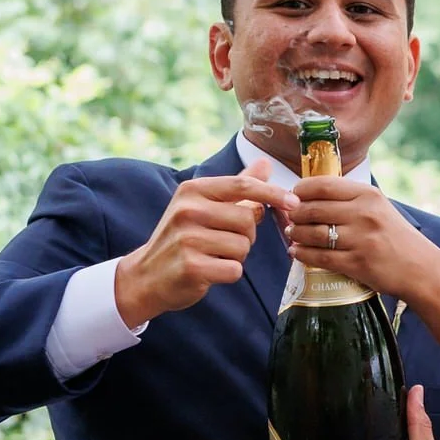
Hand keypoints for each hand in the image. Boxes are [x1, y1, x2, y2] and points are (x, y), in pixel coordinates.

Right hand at [111, 174, 291, 325]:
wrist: (147, 276)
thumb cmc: (182, 238)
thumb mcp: (202, 206)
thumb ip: (237, 188)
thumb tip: (265, 163)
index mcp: (192, 191)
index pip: (242, 185)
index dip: (272, 193)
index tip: (293, 202)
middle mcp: (188, 211)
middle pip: (247, 219)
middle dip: (247, 235)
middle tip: (224, 241)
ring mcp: (187, 239)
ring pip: (243, 246)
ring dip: (236, 255)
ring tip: (212, 255)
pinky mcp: (192, 267)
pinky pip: (234, 269)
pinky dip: (229, 273)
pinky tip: (210, 270)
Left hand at [285, 176, 439, 301]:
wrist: (420, 268)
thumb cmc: (396, 237)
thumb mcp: (379, 208)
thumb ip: (350, 200)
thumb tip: (310, 196)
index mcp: (368, 195)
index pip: (323, 185)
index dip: (301, 190)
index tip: (294, 195)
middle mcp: (364, 214)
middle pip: (313, 209)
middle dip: (295, 214)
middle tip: (290, 218)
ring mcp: (360, 239)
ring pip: (313, 233)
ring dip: (296, 234)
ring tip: (293, 235)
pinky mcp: (357, 263)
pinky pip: (319, 257)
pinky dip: (303, 254)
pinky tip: (297, 252)